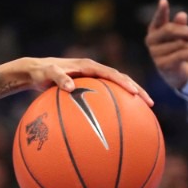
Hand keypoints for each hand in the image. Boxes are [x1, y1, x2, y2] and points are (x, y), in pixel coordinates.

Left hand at [10, 57, 152, 105]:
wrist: (36, 71)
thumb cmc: (42, 72)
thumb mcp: (48, 73)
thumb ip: (58, 78)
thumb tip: (71, 88)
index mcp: (89, 66)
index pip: (112, 74)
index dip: (125, 83)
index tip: (135, 94)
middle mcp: (95, 71)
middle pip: (122, 80)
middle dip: (137, 91)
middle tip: (150, 104)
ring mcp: (94, 80)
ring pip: (117, 88)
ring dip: (130, 98)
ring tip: (144, 113)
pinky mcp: (90, 87)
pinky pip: (105, 96)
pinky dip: (114, 105)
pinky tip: (118, 122)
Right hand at [145, 0, 187, 90]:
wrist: (175, 70)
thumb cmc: (178, 47)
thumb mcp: (182, 34)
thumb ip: (181, 25)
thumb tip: (182, 15)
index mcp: (154, 29)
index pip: (159, 18)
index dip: (162, 10)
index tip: (163, 1)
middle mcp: (150, 40)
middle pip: (169, 30)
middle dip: (185, 31)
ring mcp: (154, 53)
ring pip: (179, 43)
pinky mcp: (161, 64)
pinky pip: (181, 55)